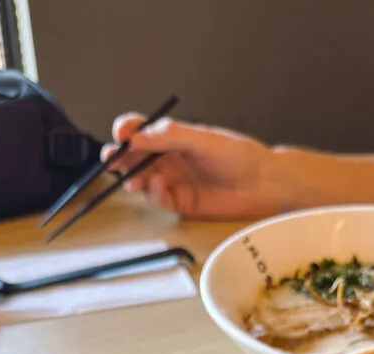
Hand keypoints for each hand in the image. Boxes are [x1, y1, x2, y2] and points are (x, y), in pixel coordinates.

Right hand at [101, 114, 284, 219]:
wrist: (262, 183)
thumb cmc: (238, 155)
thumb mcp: (202, 138)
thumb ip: (169, 136)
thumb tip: (137, 136)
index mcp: (173, 137)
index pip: (141, 131)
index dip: (127, 130)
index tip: (120, 133)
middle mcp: (170, 158)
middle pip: (135, 157)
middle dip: (120, 157)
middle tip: (110, 159)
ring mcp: (174, 181)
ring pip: (142, 180)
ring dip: (133, 178)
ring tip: (133, 179)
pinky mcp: (181, 202)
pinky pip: (159, 199)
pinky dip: (154, 195)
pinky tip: (157, 187)